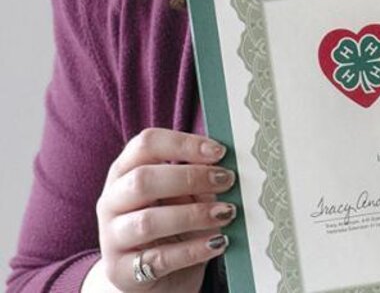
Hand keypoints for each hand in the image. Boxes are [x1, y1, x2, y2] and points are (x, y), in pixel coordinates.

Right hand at [94, 129, 236, 292]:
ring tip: (225, 213)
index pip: (146, 144)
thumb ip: (196, 179)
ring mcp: (111, 237)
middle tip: (226, 180)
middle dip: (189, 177)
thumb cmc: (170, 224)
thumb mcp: (181, 196)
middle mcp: (111, 200)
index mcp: (124, 170)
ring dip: (193, 214)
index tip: (218, 151)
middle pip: (142, 180)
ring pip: (147, 221)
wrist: (152, 278)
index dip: (183, 144)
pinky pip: (159, 259)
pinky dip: (192, 250)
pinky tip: (217, 242)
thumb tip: (224, 166)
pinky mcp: (121, 271)